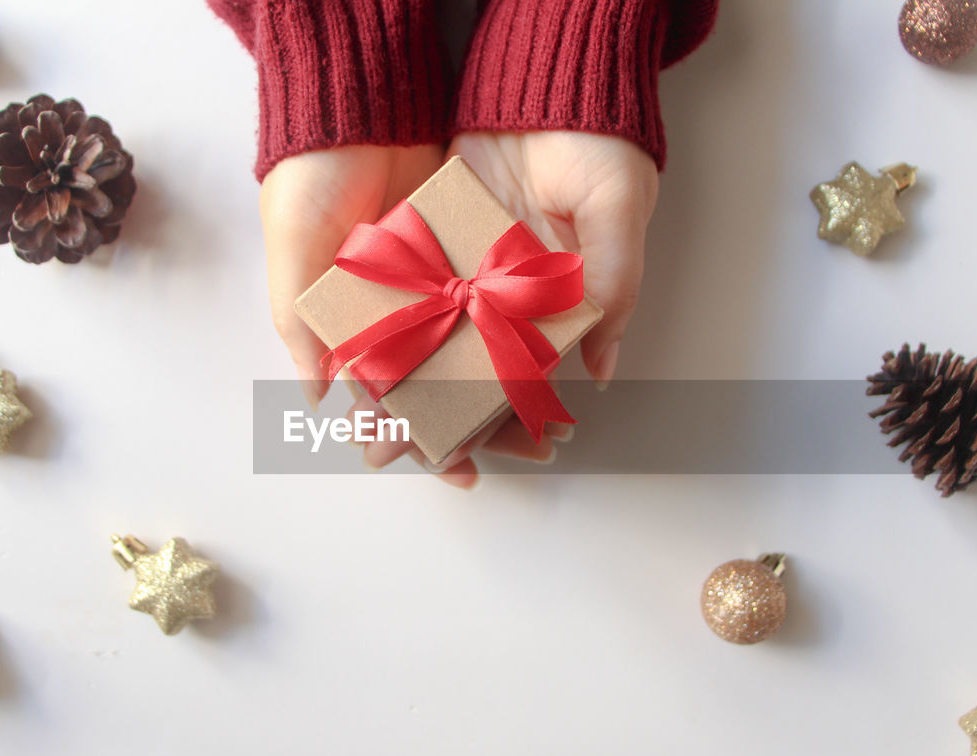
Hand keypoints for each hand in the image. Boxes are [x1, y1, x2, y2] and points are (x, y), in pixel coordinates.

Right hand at [261, 143, 568, 488]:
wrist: (356, 99)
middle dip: (480, 426)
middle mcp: (397, 312)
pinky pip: (499, 300)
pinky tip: (553, 360)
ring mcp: (435, 283)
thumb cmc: (309, 178)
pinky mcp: (467, 249)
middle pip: (442, 387)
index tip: (460, 470)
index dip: (420, 438)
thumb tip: (320, 397)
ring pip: (477, 351)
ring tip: (548, 423)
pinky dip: (521, 330)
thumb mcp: (294, 251)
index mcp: (350, 325)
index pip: (388, 400)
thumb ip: (302, 326)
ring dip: (508, 389)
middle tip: (525, 455)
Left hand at [353, 131, 658, 482]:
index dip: (512, 421)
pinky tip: (358, 367)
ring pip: (433, 344)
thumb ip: (614, 284)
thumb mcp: (618, 207)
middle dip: (443, 422)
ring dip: (404, 389)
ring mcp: (469, 269)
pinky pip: (406, 294)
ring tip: (373, 432)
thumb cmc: (598, 141)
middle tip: (405, 460)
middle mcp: (508, 295)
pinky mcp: (433, 238)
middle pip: (473, 374)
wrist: (546, 73)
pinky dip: (384, 330)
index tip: (484, 458)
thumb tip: (604, 367)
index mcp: (557, 301)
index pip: (531, 377)